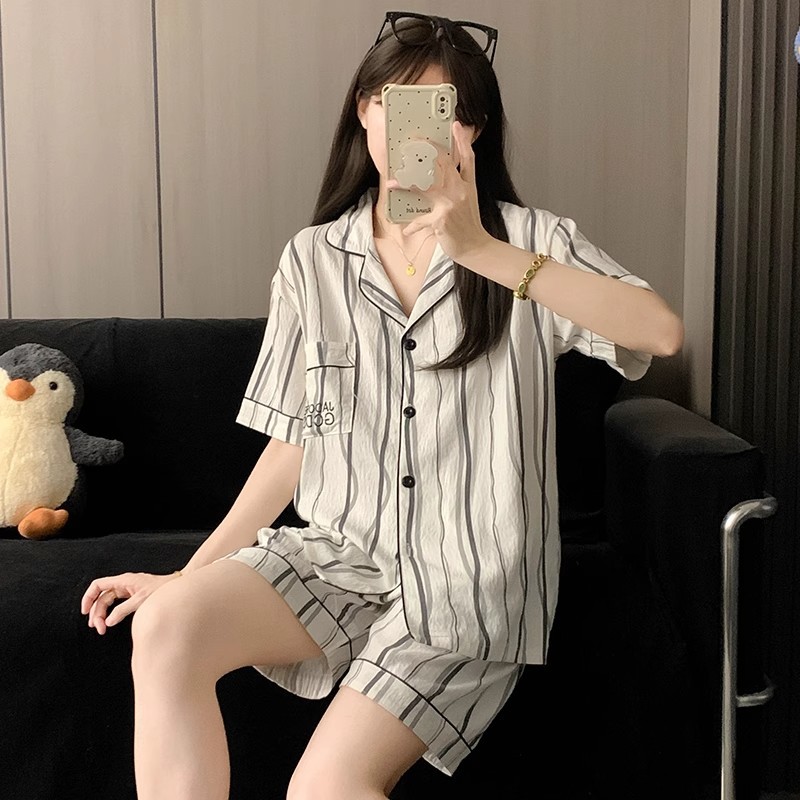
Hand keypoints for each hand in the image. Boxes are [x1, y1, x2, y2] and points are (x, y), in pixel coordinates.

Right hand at [80, 571, 180, 634]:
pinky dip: (112, 612)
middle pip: (102, 597)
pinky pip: (116, 603)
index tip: (85, 612)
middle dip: (97, 612)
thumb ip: (123, 610)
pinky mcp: (133, 595)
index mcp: (123, 581)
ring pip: (108, 601)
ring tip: (102, 628)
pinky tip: (111, 621)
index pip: (98, 585)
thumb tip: (108, 621)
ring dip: (103, 614)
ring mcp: (128, 589)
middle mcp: (123, 583)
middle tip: (98, 628)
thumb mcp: (141, 600)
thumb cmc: (161, 590)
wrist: (177, 587)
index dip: (88, 597)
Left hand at [387, 120, 493, 261]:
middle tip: (412, 144)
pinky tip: (405, 229)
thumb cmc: (468, 224)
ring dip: (406, 183)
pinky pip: (422, 220)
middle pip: (443, 164)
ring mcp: (451, 204)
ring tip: (393, 182)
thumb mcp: (468, 201)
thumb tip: (439, 177)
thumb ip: (457, 186)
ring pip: (426, 186)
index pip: (468, 158)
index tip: (455, 125)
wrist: (476, 247)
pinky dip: (413, 226)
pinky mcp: (442, 220)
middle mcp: (460, 190)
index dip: (462, 140)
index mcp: (468, 185)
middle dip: (426, 153)